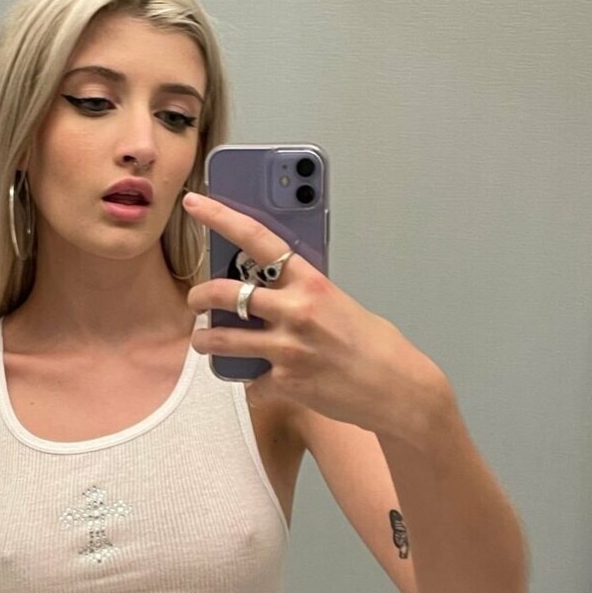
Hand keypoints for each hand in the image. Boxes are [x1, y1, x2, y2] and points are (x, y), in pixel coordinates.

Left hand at [180, 191, 446, 430]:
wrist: (397, 388)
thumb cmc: (373, 344)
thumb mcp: (337, 303)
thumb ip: (302, 293)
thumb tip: (267, 290)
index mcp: (311, 281)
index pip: (257, 238)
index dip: (220, 217)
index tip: (194, 204)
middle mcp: (296, 310)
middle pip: (225, 293)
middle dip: (200, 296)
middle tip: (196, 300)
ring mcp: (288, 348)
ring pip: (222, 341)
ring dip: (206, 342)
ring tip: (205, 342)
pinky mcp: (285, 382)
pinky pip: (251, 382)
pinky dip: (255, 385)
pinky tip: (267, 384)